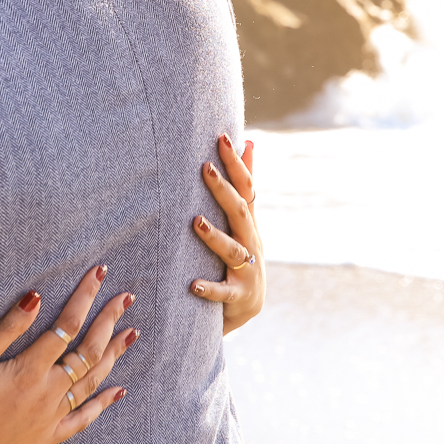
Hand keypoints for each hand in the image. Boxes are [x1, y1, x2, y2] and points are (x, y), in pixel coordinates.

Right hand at [0, 265, 136, 443]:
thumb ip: (7, 329)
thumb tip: (36, 297)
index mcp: (30, 369)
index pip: (67, 325)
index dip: (85, 297)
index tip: (99, 274)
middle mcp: (48, 392)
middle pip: (88, 351)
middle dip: (108, 321)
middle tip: (126, 299)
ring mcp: (51, 417)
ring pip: (92, 381)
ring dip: (113, 355)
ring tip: (131, 333)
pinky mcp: (48, 437)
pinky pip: (83, 420)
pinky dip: (102, 404)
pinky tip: (119, 390)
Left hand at [189, 134, 264, 333]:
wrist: (249, 305)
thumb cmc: (242, 254)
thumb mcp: (246, 220)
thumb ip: (246, 185)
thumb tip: (249, 142)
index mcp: (249, 223)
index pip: (246, 188)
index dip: (236, 163)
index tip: (222, 138)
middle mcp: (250, 242)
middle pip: (240, 212)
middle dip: (223, 190)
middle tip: (205, 168)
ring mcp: (246, 269)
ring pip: (231, 250)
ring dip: (214, 236)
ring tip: (196, 222)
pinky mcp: (238, 295)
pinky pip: (223, 292)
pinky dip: (209, 288)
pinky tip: (193, 284)